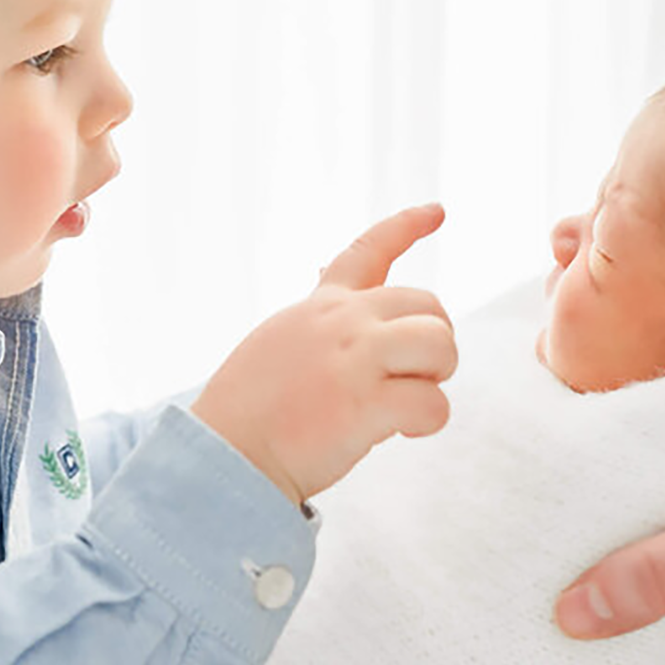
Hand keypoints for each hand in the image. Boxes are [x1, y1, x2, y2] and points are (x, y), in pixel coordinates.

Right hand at [190, 203, 456, 505]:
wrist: (224, 452)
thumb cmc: (251, 412)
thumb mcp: (281, 345)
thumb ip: (322, 330)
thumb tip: (368, 332)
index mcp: (321, 308)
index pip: (369, 251)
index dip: (407, 226)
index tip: (437, 211)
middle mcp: (343, 322)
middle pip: (430, 306)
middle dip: (436, 344)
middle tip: (415, 377)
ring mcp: (356, 358)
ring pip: (441, 345)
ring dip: (437, 377)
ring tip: (409, 401)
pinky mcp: (367, 403)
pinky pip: (434, 404)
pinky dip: (428, 422)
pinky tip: (401, 431)